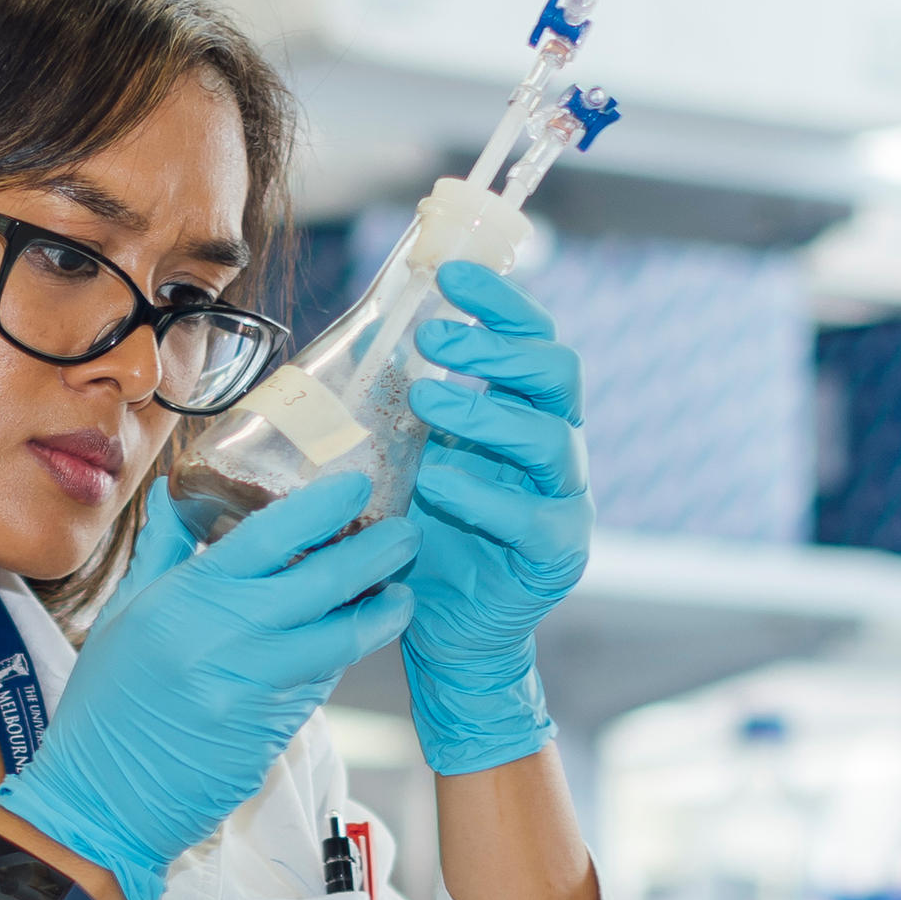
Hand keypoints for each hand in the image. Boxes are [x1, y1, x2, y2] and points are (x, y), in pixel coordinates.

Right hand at [0, 465, 411, 899]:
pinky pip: (323, 683)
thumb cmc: (105, 704)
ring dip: (382, 613)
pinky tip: (352, 640)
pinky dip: (342, 656)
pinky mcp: (274, 730)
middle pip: (326, 582)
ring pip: (342, 639)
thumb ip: (162, 552)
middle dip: (379, 553)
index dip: (325, 505)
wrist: (104, 797)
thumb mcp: (123, 616)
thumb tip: (175, 492)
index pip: (271, 535)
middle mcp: (228, 638)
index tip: (358, 485)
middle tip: (406, 534)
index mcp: (188, 599)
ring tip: (400, 593)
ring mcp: (256, 687)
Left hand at [400, 261, 589, 775]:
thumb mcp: (402, 460)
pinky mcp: (558, 550)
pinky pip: (532, 514)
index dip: (500, 302)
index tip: (451, 273)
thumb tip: (336, 349)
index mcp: (522, 411)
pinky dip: (483, 495)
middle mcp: (553, 445)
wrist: (443, 626)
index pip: (531, 338)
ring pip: (548, 437)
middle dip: (497, 348)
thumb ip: (396, 412)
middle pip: (557, 374)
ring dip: (484, 412)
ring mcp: (564, 497)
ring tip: (426, 403)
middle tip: (433, 338)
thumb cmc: (422, 533)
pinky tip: (438, 484)